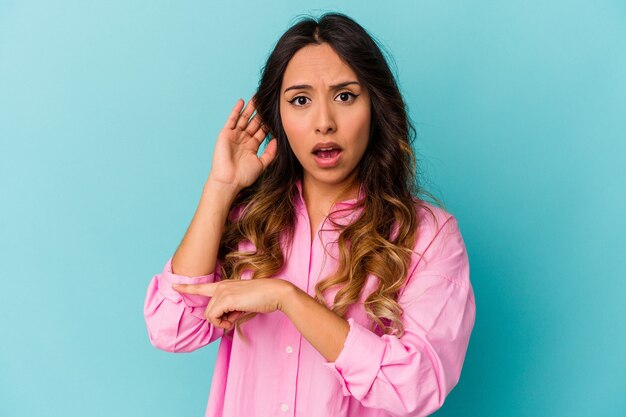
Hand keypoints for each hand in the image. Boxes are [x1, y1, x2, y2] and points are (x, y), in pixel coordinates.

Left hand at [171, 278, 292, 329]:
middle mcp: (221, 286)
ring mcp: (222, 291)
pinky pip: (214, 317)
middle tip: (234, 318)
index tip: (174, 286)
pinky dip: (222, 323)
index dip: (186, 287)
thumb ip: (231, 310)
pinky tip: (234, 319)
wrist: (275, 293)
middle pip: (208, 310)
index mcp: (225, 285)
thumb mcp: (243, 304)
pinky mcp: (226, 298)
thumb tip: (225, 320)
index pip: (201, 287)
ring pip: (210, 315)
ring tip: (237, 316)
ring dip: (222, 322)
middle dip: (219, 319)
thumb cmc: (263, 299)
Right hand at [207, 97, 277, 190]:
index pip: (261, 131)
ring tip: (256, 97)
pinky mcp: (226, 134)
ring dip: (250, 108)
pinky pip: (232, 119)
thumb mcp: (262, 164)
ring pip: (244, 118)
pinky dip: (236, 110)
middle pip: (254, 123)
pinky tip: (242, 101)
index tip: (276, 114)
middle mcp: (243, 140)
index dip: (268, 123)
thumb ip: (270, 152)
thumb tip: (277, 140)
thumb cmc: (244, 176)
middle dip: (260, 113)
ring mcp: (234, 136)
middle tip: (267, 101)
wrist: (229, 180)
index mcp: (252, 147)